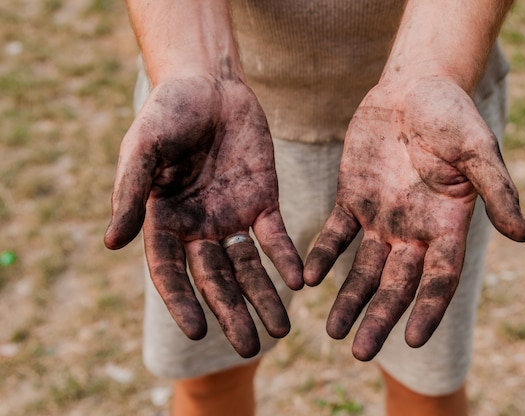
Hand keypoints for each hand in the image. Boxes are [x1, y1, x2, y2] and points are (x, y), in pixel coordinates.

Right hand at [104, 75, 302, 357]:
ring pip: (248, 267)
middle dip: (231, 312)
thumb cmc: (168, 113)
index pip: (170, 271)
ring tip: (280, 331)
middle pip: (215, 278)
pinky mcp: (263, 202)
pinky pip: (275, 238)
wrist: (210, 85)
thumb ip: (130, 193)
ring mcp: (232, 217)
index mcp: (163, 221)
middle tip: (249, 347)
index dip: (182, 300)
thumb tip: (111, 243)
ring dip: (263, 297)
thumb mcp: (143, 149)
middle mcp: (199, 228)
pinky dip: (285, 259)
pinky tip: (298, 282)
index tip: (197, 329)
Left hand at [304, 76, 524, 360]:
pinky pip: (336, 234)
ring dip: (349, 298)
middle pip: (397, 284)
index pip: (439, 278)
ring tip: (332, 330)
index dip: (428, 308)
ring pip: (364, 268)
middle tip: (358, 351)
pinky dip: (324, 255)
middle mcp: (414, 229)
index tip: (412, 338)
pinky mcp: (352, 199)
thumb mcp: (478, 149)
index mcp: (447, 224)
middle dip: (379, 316)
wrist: (414, 88)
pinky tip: (309, 278)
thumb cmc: (452, 115)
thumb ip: (497, 189)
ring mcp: (381, 217)